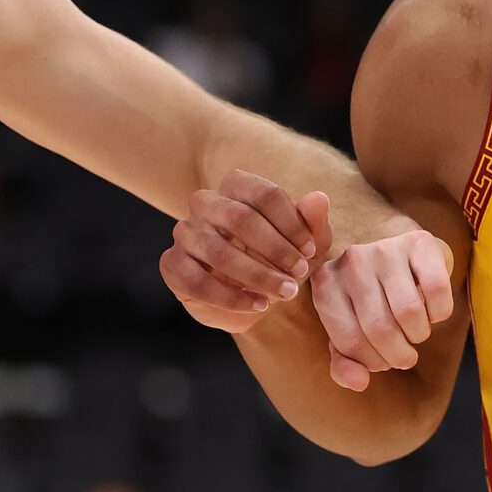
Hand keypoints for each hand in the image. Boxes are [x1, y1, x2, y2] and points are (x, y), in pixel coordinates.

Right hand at [159, 169, 318, 332]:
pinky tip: (257, 305)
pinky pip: (197, 281)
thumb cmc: (279, 259)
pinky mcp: (172, 264)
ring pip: (218, 252)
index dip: (292, 224)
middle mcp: (205, 202)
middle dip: (276, 250)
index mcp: (236, 186)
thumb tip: (319, 199)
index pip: (264, 194)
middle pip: (240, 218)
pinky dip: (231, 298)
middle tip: (300, 274)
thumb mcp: (304, 244)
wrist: (250, 297)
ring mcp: (184, 232)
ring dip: (258, 276)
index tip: (310, 251)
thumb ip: (312, 222)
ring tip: (285, 293)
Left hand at [304, 198, 455, 390]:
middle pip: (381, 328)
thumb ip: (345, 362)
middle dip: (398, 355)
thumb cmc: (370, 302)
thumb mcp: (350, 331)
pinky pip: (437, 291)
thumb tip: (359, 383)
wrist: (400, 259)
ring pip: (410, 312)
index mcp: (325, 285)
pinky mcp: (419, 242)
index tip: (381, 363)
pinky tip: (431, 312)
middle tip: (404, 357)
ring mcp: (385, 248)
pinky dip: (440, 313)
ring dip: (419, 335)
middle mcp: (351, 261)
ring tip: (416, 333)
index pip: (350, 342)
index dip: (372, 363)